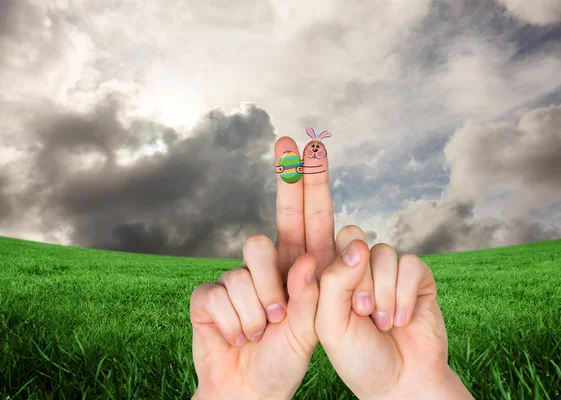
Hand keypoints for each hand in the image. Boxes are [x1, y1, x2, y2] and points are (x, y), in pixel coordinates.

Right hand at [189, 136, 336, 399]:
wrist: (248, 390)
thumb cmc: (284, 359)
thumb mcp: (315, 327)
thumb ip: (321, 287)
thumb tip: (326, 248)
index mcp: (300, 271)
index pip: (310, 220)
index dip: (310, 183)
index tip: (312, 147)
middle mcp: (270, 268)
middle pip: (277, 217)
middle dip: (286, 177)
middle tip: (287, 140)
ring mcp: (238, 279)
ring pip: (250, 262)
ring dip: (263, 304)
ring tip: (266, 329)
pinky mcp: (209, 296)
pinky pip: (221, 293)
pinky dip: (236, 323)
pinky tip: (238, 336)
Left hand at [315, 226, 472, 399]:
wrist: (402, 383)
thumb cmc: (360, 358)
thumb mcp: (331, 325)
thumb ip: (334, 283)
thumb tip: (357, 246)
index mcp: (333, 277)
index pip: (329, 245)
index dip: (338, 267)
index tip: (345, 305)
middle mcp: (361, 269)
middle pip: (357, 241)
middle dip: (361, 281)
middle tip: (364, 313)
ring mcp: (389, 273)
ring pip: (385, 252)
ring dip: (384, 292)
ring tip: (384, 323)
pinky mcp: (418, 279)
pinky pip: (411, 264)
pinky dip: (406, 294)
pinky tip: (403, 320)